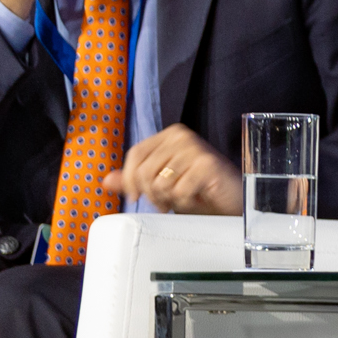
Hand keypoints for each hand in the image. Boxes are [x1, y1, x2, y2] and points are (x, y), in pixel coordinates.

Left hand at [106, 125, 243, 214]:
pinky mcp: (207, 165)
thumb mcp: (161, 185)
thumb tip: (106, 180)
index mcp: (170, 135)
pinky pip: (179, 191)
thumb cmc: (197, 191)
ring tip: (182, 197)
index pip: (135, 153)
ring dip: (169, 198)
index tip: (135, 196)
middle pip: (144, 170)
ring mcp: (195, 149)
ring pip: (159, 183)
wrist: (231, 202)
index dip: (129, 179)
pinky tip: (196, 198)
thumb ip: (134, 180)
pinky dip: (185, 201)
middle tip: (167, 200)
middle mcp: (182, 137)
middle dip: (152, 193)